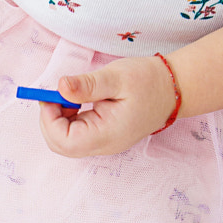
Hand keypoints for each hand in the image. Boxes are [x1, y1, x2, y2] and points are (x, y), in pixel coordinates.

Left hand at [37, 54, 178, 156]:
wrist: (174, 88)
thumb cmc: (148, 81)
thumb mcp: (116, 77)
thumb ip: (87, 86)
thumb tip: (59, 87)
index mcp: (106, 135)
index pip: (63, 141)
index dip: (49, 120)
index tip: (50, 96)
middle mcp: (103, 145)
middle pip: (61, 145)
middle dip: (50, 120)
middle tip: (57, 94)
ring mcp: (103, 143)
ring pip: (66, 140)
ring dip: (59, 118)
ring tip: (73, 95)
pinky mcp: (103, 136)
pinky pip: (77, 134)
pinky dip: (69, 117)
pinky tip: (79, 100)